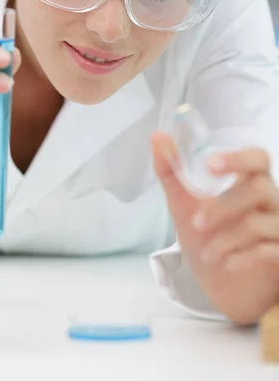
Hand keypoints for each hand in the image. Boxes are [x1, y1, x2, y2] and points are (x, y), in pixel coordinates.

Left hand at [151, 132, 278, 324]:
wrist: (218, 285)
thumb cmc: (206, 237)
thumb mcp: (184, 203)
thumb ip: (172, 171)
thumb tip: (157, 137)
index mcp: (248, 183)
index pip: (257, 159)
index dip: (237, 159)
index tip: (209, 165)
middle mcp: (269, 202)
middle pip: (260, 189)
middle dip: (224, 205)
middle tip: (197, 222)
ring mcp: (277, 229)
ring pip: (260, 223)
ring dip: (227, 238)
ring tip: (206, 252)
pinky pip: (270, 251)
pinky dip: (244, 257)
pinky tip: (227, 263)